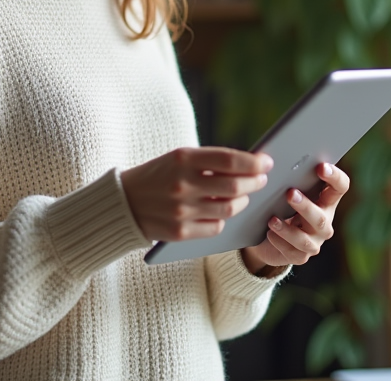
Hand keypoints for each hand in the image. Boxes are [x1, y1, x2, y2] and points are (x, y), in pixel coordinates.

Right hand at [121, 147, 272, 241]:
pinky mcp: (180, 232)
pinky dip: (224, 220)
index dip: (253, 162)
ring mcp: (181, 210)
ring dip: (243, 202)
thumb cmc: (158, 176)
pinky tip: (224, 212)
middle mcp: (182, 184)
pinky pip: (216, 227)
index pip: (229, 160)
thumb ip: (210, 161)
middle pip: (233, 187)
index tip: (267, 162)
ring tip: (244, 196)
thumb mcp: (178, 159)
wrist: (123, 202)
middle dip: (254, 183)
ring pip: (229, 209)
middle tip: (261, 179)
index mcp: (182, 159)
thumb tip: (249, 165)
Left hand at [241, 162, 350, 273]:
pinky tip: (269, 233)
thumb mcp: (284, 189)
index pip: (340, 187)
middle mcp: (324, 221)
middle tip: (289, 193)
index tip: (321, 166)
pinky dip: (279, 242)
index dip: (334, 177)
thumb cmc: (279, 203)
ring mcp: (314, 241)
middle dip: (305, 206)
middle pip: (322, 217)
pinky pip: (293, 252)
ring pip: (306, 239)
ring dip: (288, 229)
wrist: (267, 235)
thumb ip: (288, 176)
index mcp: (325, 200)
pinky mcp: (300, 256)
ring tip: (272, 219)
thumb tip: (272, 158)